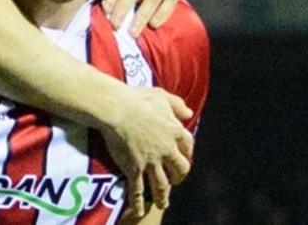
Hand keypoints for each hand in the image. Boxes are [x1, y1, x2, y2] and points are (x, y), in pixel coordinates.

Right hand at [100, 86, 193, 218]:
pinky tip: (139, 211)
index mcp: (175, 131)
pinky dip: (138, 203)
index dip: (186, 153)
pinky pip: (138, 190)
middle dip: (179, 177)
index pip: (188, 146)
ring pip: (162, 185)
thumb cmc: (138, 99)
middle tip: (175, 181)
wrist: (117, 109)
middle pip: (180, 169)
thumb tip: (189, 114)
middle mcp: (166, 149)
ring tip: (162, 203)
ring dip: (163, 196)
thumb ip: (177, 105)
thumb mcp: (162, 96)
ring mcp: (151, 161)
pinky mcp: (134, 169)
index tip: (183, 157)